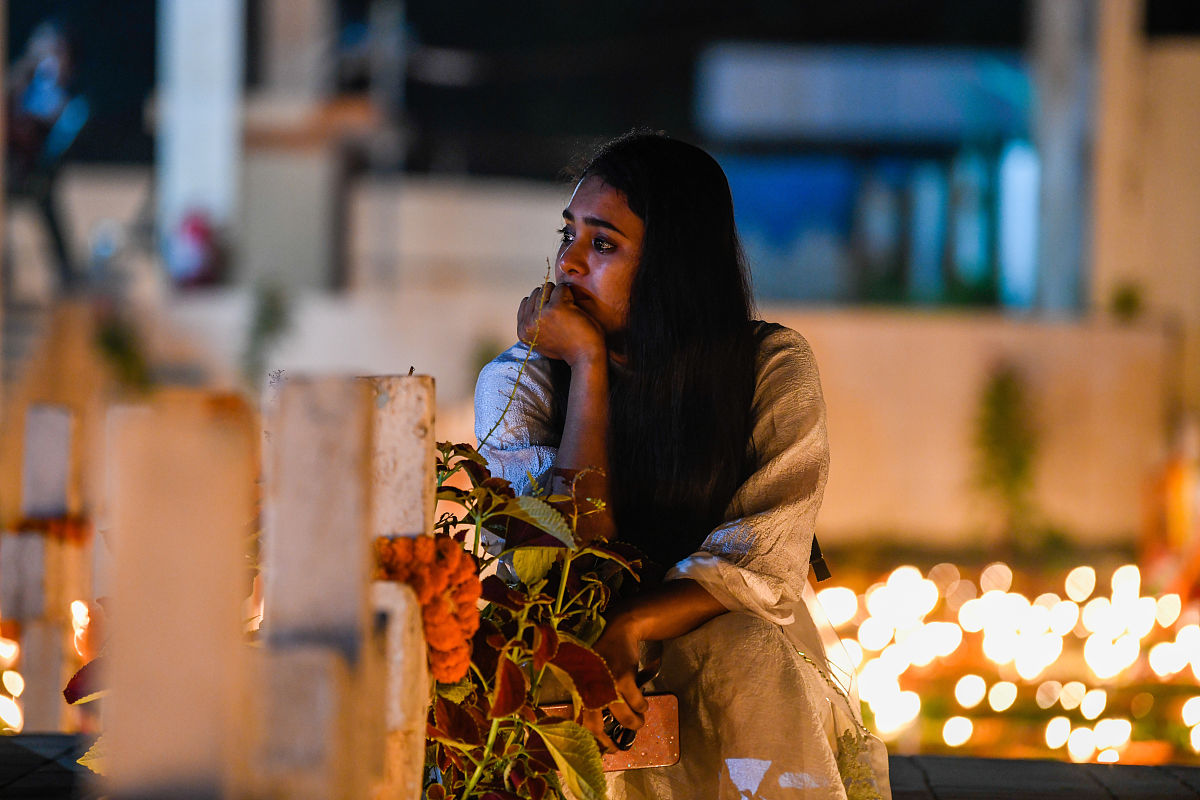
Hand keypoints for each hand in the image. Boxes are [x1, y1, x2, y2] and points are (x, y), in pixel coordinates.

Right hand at [517, 282, 604, 367]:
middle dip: (550, 296)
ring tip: (568, 308)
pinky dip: (570, 294)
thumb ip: (533, 325)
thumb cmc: (569, 349)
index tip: (554, 312)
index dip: (541, 303)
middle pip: (535, 294)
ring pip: (547, 288)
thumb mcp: (542, 341)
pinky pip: (561, 288)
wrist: (585, 358)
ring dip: (559, 293)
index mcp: (523, 332)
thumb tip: (528, 301)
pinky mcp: (556, 307)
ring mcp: (541, 314)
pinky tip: (575, 307)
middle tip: (563, 310)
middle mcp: (528, 323)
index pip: (525, 303)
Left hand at [582, 613, 646, 752]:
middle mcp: (588, 688)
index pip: (578, 721)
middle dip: (607, 742)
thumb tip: (594, 727)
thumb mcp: (591, 677)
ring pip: (622, 716)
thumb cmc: (604, 658)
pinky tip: (643, 705)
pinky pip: (637, 702)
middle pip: (594, 725)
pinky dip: (642, 707)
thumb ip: (590, 699)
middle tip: (618, 748)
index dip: (589, 740)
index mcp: (578, 689)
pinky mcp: (623, 677)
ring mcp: (606, 683)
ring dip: (634, 723)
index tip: (602, 749)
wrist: (618, 632)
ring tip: (639, 722)